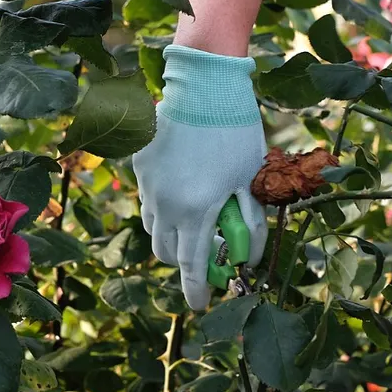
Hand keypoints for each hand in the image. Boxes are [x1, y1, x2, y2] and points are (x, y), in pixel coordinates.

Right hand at [134, 45, 268, 309]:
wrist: (205, 88)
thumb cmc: (236, 133)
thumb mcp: (251, 181)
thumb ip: (250, 226)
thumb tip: (247, 261)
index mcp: (195, 211)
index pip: (191, 266)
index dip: (196, 289)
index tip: (200, 304)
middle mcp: (165, 203)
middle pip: (165, 251)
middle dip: (183, 260)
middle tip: (205, 253)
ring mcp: (148, 184)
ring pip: (153, 226)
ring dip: (171, 232)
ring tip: (194, 216)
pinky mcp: (140, 164)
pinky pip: (149, 196)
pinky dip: (163, 202)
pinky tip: (183, 181)